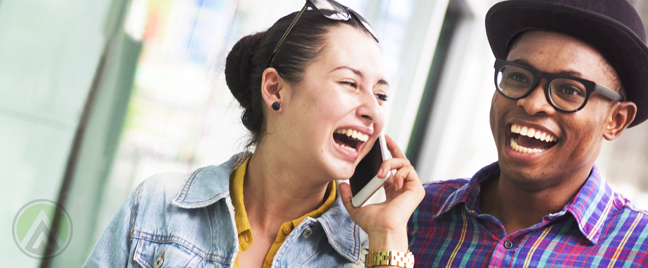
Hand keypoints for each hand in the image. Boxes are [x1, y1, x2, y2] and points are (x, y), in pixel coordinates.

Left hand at [339, 134, 424, 251]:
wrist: (382, 230)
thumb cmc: (372, 223)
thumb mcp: (355, 207)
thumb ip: (348, 196)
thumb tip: (342, 184)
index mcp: (392, 191)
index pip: (392, 169)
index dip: (387, 155)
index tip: (380, 144)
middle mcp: (403, 187)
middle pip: (401, 162)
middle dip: (393, 148)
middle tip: (384, 138)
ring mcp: (411, 188)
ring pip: (404, 163)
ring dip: (391, 163)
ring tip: (380, 173)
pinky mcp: (417, 189)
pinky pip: (410, 170)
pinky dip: (400, 171)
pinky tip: (393, 181)